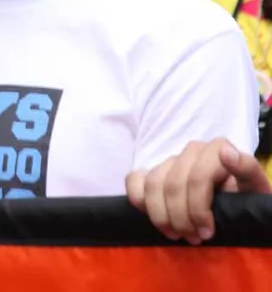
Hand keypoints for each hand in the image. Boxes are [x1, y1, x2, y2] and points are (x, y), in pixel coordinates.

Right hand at [126, 138, 270, 244]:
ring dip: (161, 215)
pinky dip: (138, 199)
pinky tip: (151, 215)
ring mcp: (171, 159)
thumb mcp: (255, 188)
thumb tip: (225, 152)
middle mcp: (192, 150)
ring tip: (176, 235)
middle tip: (193, 239)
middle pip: (173, 185)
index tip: (207, 233)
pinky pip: (134, 179)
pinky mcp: (153, 169)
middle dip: (181, 218)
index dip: (198, 209)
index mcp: (217, 149)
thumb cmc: (246, 199)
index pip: (197, 178)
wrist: (238, 204)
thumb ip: (246, 169)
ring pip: (153, 184)